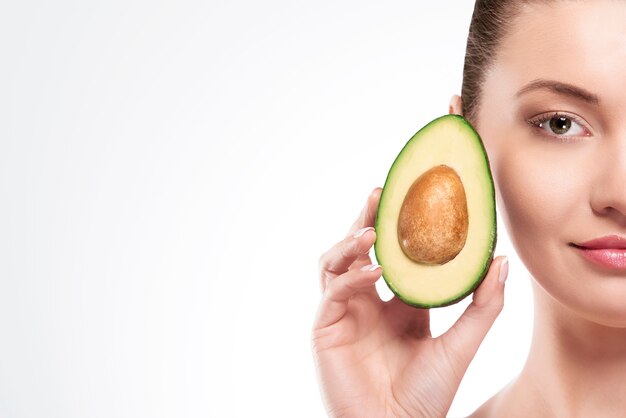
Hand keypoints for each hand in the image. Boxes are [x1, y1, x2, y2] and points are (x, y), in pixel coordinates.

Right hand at [312, 187, 507, 417]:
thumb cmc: (427, 396)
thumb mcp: (462, 344)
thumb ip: (483, 303)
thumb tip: (500, 258)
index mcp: (397, 303)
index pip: (394, 255)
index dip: (399, 226)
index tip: (412, 197)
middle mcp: (367, 302)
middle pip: (358, 249)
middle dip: (366, 220)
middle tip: (378, 192)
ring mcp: (344, 312)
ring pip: (335, 262)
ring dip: (350, 242)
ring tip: (372, 230)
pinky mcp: (326, 327)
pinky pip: (334, 290)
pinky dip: (351, 276)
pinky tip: (375, 271)